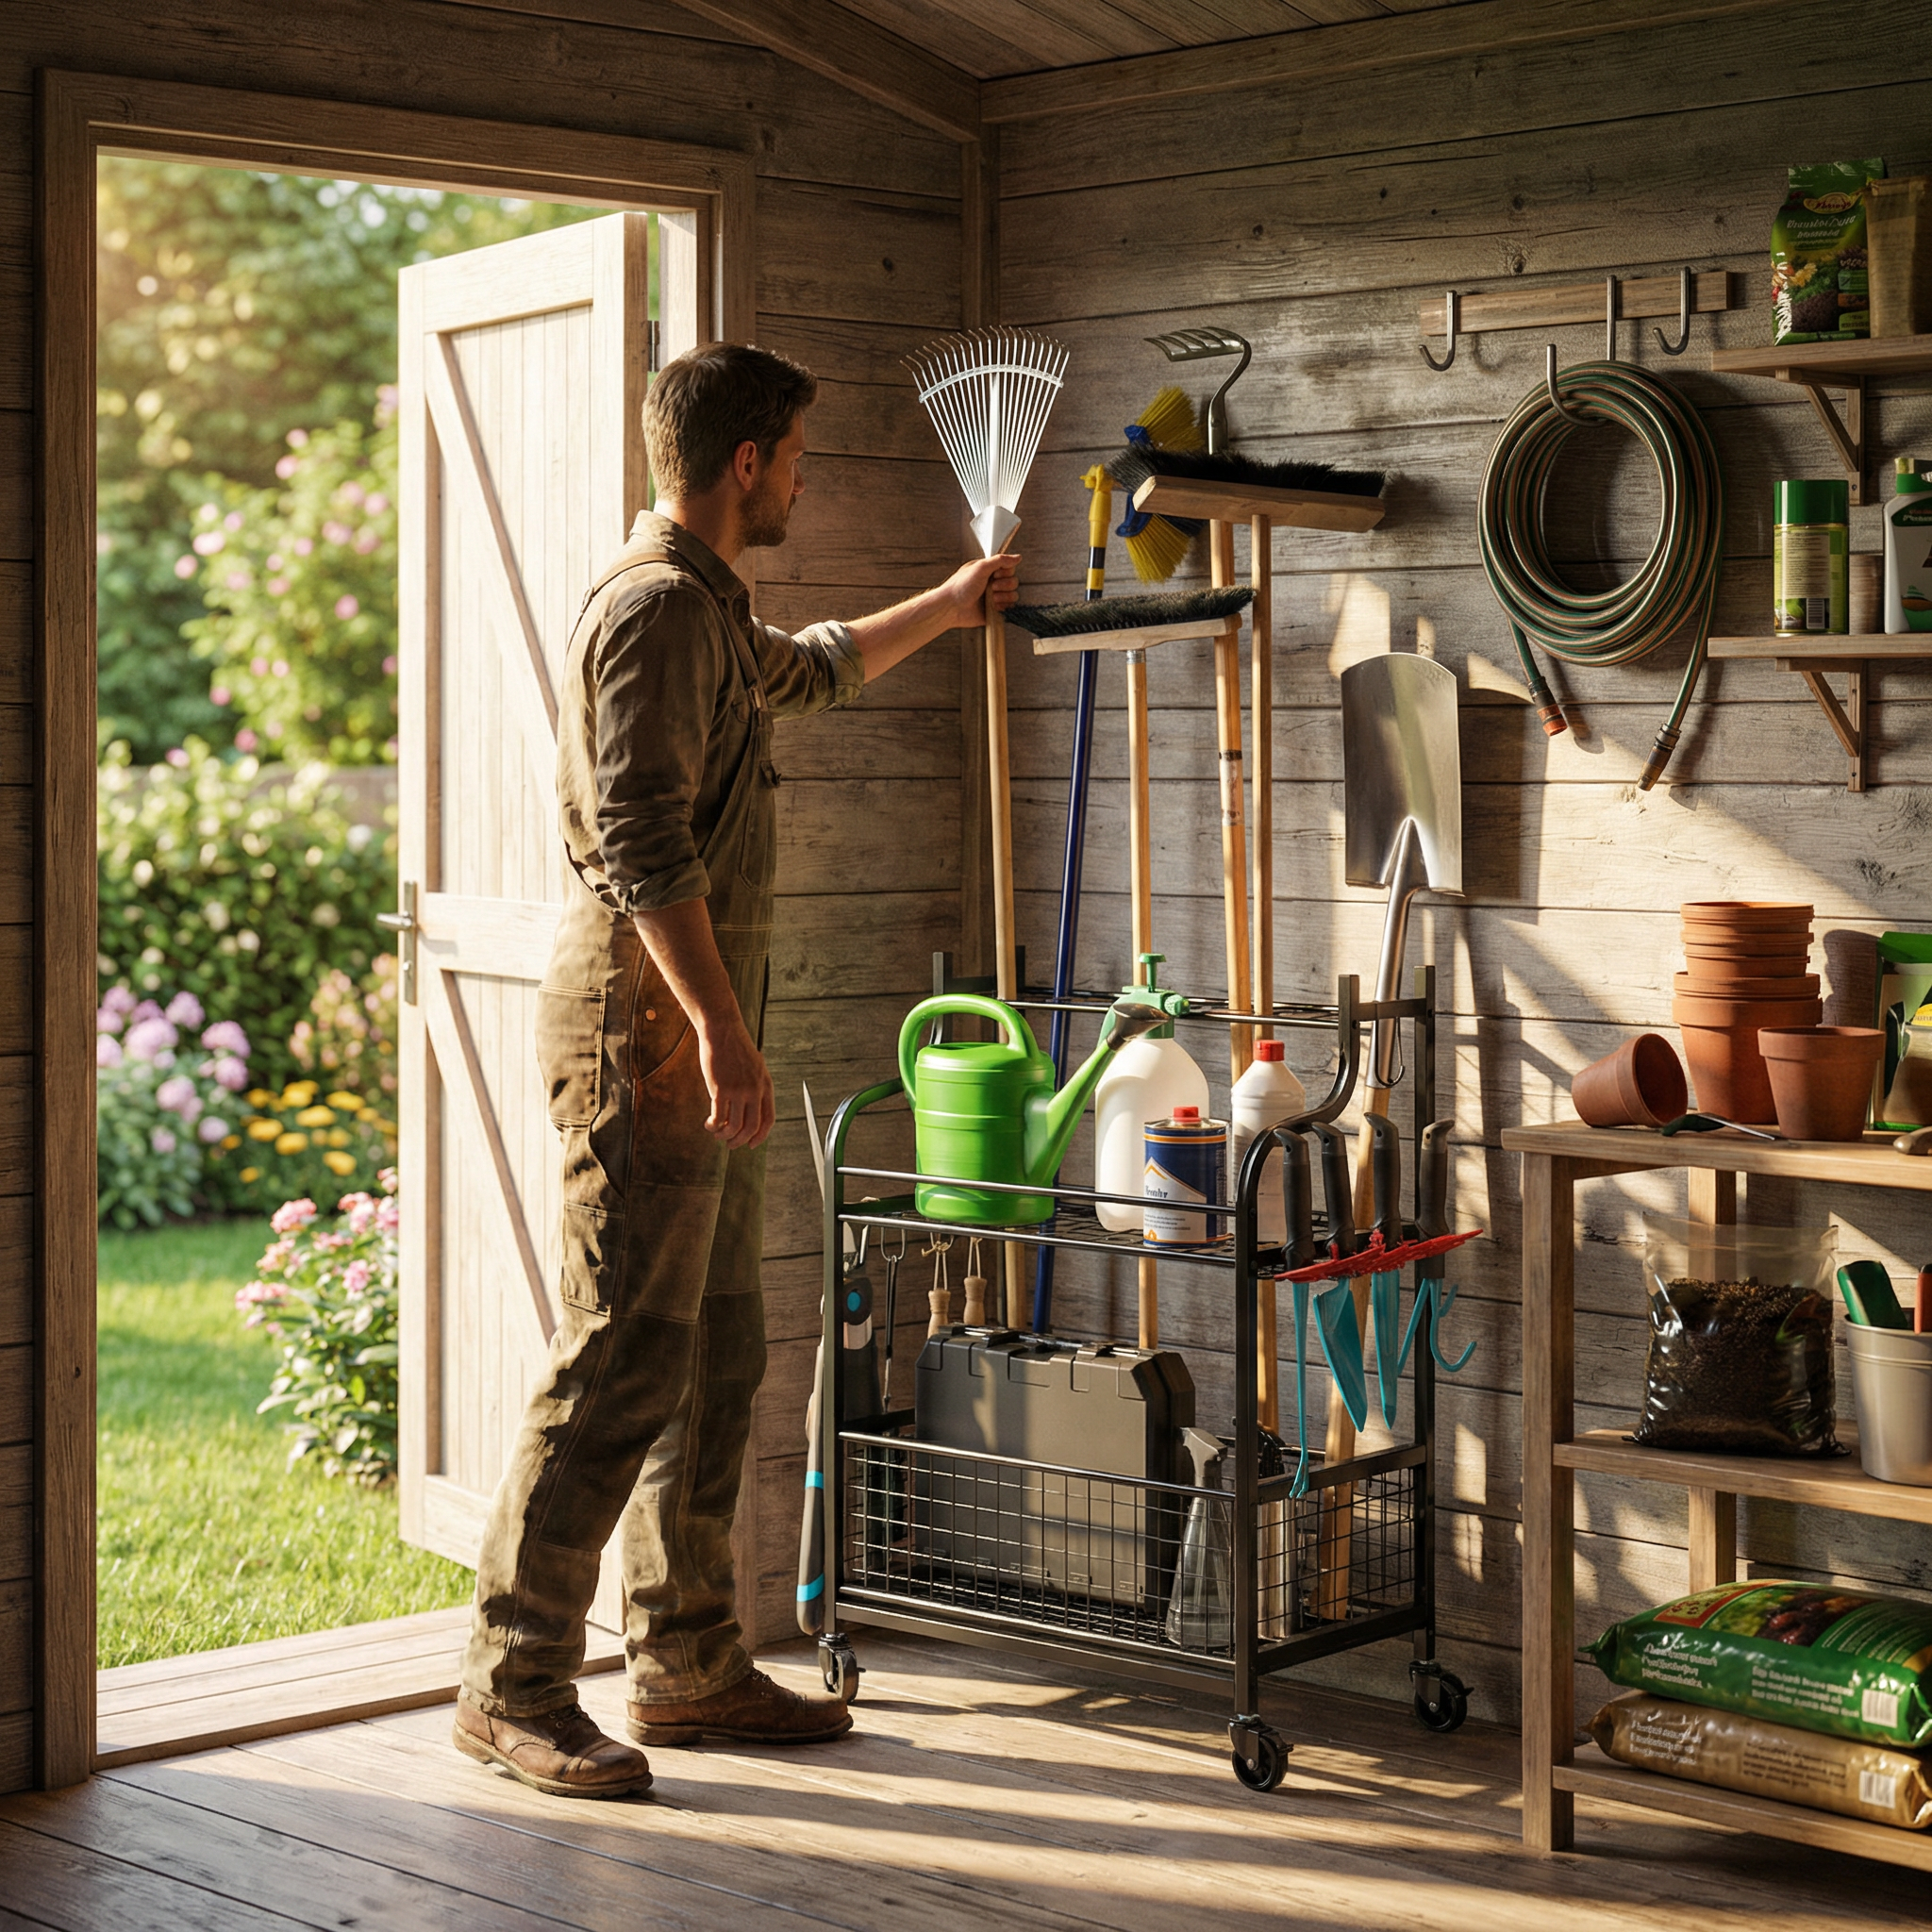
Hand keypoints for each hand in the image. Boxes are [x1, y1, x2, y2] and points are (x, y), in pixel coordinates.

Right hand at [697, 1017, 774, 1149]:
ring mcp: (738, 1090)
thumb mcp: (754, 1067)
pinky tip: (708, 1124)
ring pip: (734, 1126)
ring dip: (724, 1136)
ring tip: (716, 1134)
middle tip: (730, 1144)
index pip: (769, 1119)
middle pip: (752, 1127)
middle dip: (740, 1141)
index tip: (751, 1144)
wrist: (722, 1031)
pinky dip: (713, 1125)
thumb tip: (747, 1109)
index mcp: (766, 1086)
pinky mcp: (720, 1089)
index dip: (761, 1136)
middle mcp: (755, 1090)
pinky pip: (718, 1117)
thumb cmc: (735, 1048)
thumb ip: (755, 1087)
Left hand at [946, 551, 1019, 625]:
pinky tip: (993, 607)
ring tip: (991, 598)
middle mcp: (993, 583)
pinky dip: (1003, 607)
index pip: (1009, 568)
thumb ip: (1000, 560)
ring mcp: (994, 597)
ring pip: (1013, 595)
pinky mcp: (995, 610)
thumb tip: (1019, 557)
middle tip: (991, 587)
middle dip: (1004, 585)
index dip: (1005, 572)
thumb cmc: (961, 586)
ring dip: (1004, 596)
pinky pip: (1009, 608)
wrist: (951, 608)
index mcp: (989, 571)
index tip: (994, 574)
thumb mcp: (981, 567)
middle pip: (1013, 581)